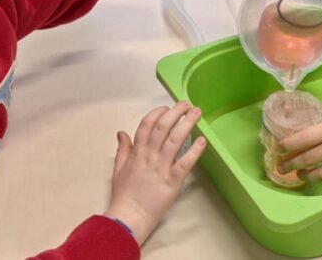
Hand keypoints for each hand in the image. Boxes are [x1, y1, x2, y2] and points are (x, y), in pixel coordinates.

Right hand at [105, 102, 206, 244]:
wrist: (129, 217)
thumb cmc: (124, 195)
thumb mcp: (118, 169)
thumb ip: (122, 149)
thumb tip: (121, 132)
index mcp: (137, 152)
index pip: (147, 125)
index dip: (158, 113)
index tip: (167, 108)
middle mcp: (149, 156)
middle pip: (163, 127)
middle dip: (175, 112)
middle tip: (186, 104)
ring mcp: (161, 167)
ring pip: (175, 140)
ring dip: (187, 124)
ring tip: (197, 113)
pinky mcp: (173, 181)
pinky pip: (185, 162)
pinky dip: (195, 150)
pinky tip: (202, 140)